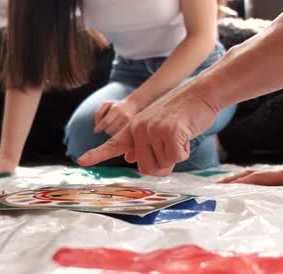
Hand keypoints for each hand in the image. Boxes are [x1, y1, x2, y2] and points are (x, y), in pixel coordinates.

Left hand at [78, 83, 217, 176]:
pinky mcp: (169, 132)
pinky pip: (177, 158)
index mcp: (134, 128)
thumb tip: (129, 158)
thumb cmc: (181, 113)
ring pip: (163, 165)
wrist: (201, 94)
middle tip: (172, 146)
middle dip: (162, 164)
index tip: (82, 161)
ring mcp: (153, 130)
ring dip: (175, 156)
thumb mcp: (156, 126)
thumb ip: (141, 143)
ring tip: (179, 135)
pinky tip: (186, 134)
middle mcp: (139, 129)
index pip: (113, 144)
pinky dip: (185, 151)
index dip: (97, 154)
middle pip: (146, 169)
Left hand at [94, 99, 139, 136]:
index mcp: (115, 109)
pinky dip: (116, 133)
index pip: (105, 122)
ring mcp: (128, 122)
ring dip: (110, 132)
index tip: (95, 131)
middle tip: (105, 126)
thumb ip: (99, 113)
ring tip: (111, 126)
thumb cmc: (115, 105)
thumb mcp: (106, 104)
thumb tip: (97, 125)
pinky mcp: (131, 127)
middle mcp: (123, 115)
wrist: (132, 105)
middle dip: (104, 129)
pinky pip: (119, 135)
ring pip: (114, 133)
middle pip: (109, 129)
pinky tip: (116, 129)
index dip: (99, 127)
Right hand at [218, 151, 282, 185]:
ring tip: (218, 188)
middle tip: (213, 189)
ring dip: (234, 181)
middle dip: (230, 182)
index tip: (225, 188)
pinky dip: (244, 182)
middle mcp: (276, 173)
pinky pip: (257, 180)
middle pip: (249, 176)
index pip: (257, 179)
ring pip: (251, 176)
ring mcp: (275, 175)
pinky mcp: (277, 178)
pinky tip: (236, 188)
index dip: (241, 183)